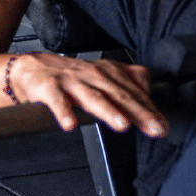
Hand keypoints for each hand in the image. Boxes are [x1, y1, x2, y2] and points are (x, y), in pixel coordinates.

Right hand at [3, 51, 167, 137]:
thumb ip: (128, 80)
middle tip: (154, 127)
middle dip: (139, 112)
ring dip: (108, 110)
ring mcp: (71, 81)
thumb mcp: (103, 74)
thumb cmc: (71, 76)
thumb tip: (149, 91)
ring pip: (92, 96)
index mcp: (108, 73)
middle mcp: (93, 75)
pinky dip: (63, 112)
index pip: (133, 92)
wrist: (32, 68)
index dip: (150, 109)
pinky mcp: (48, 87)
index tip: (162, 126)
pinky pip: (57, 101)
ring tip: (122, 124)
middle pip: (119, 95)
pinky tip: (69, 125)